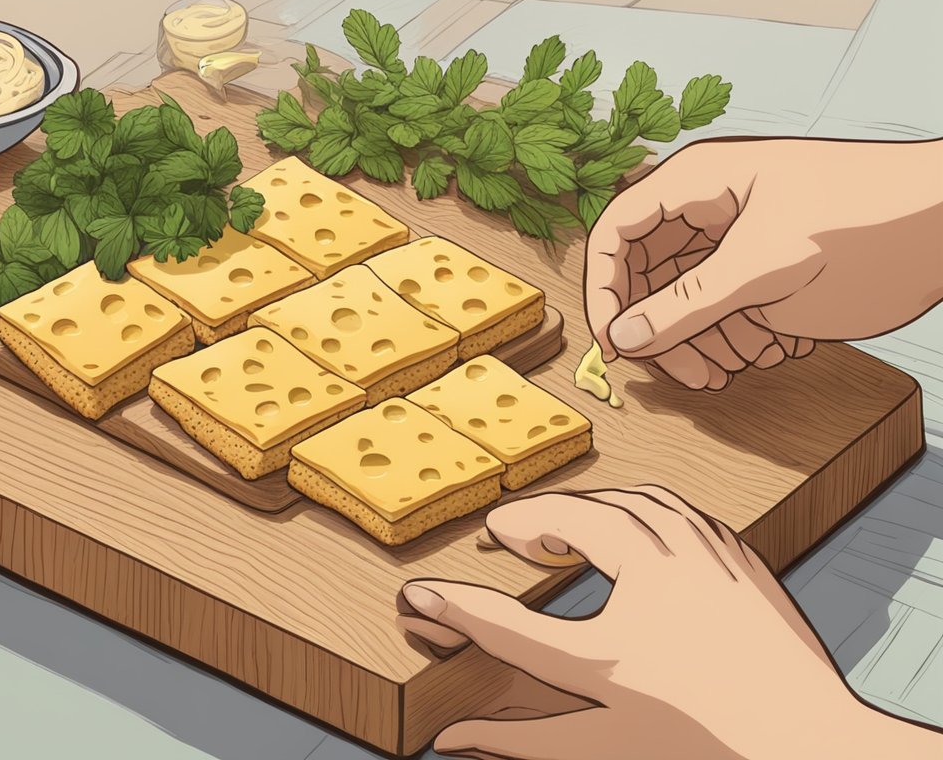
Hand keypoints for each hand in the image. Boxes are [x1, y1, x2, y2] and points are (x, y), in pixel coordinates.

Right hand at [398, 486, 942, 758]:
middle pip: (570, 526)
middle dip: (526, 523)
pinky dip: (628, 505)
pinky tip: (618, 524)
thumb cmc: (707, 746)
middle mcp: (654, 595)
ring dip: (577, 507)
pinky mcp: (731, 551)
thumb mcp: (606, 748)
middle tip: (502, 537)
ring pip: (621, 501)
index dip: (456, 607)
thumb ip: (522, 741)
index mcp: (614, 658)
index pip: (510, 627)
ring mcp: (699, 563)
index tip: (418, 593)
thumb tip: (451, 739)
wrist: (817, 745)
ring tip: (551, 528)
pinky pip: (668, 505)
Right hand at [584, 138, 942, 389]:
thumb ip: (688, 306)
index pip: (616, 233)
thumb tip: (624, 337)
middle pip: (647, 274)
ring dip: (702, 340)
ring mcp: (737, 237)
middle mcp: (708, 206)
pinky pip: (725, 306)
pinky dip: (736, 335)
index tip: (615, 344)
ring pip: (685, 298)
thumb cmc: (866, 222)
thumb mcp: (767, 269)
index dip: (604, 289)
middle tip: (685, 375)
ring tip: (734, 370)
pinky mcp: (766, 265)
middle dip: (663, 328)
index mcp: (697, 183)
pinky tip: (769, 352)